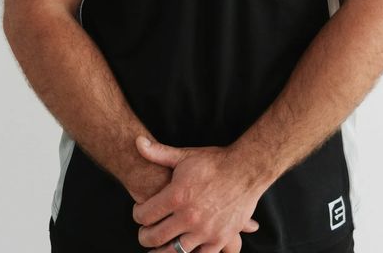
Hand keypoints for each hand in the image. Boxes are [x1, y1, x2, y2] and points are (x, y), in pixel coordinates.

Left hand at [132, 136, 262, 252]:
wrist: (246, 170)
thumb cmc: (214, 162)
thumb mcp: (185, 155)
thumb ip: (158, 152)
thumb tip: (137, 141)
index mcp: (177, 196)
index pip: (144, 215)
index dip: (137, 214)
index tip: (139, 212)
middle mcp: (188, 217)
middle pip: (154, 237)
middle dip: (145, 236)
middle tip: (145, 232)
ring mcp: (204, 231)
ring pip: (173, 252)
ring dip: (162, 250)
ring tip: (159, 246)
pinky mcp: (219, 239)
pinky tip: (182, 249)